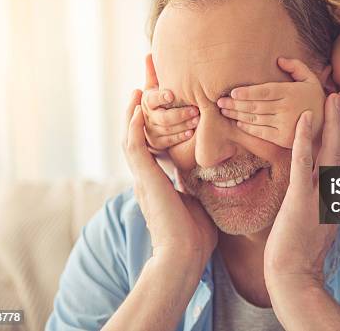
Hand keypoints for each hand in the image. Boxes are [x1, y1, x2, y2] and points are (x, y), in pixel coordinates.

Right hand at [123, 88, 216, 270]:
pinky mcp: (145, 180)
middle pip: (138, 134)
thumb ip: (195, 186)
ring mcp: (143, 178)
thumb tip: (208, 178)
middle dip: (141, 109)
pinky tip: (137, 108)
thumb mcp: (197, 202)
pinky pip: (134, 147)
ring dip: (134, 111)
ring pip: (131, 137)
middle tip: (143, 82)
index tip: (160, 102)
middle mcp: (146, 176)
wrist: (184, 256)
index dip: (152, 123)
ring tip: (138, 87)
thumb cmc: (195, 236)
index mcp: (157, 181)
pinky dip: (133, 127)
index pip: (153, 143)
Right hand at [141, 54, 199, 153]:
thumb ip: (153, 73)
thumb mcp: (154, 87)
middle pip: (162, 117)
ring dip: (183, 125)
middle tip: (195, 109)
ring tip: (198, 120)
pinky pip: (169, 141)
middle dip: (179, 114)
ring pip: (167, 129)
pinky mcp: (157, 143)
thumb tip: (149, 53)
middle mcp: (147, 116)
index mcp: (146, 101)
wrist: (152, 123)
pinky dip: (180, 136)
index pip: (152, 99)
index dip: (161, 97)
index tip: (172, 95)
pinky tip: (191, 132)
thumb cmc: (158, 100)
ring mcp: (151, 131)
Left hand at [216, 57, 324, 147]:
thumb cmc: (315, 100)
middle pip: (256, 106)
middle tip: (219, 101)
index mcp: (291, 93)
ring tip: (224, 111)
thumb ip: (296, 67)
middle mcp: (286, 109)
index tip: (233, 92)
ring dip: (237, 115)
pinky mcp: (283, 138)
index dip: (247, 92)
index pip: (265, 92)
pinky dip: (248, 128)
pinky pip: (261, 132)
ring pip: (256, 119)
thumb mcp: (311, 79)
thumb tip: (278, 60)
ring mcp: (284, 125)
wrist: (327, 126)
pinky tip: (238, 123)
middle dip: (235, 104)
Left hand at [264, 92, 339, 290]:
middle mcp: (335, 194)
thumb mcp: (323, 222)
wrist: (292, 274)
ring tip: (333, 99)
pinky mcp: (301, 199)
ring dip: (332, 123)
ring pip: (330, 152)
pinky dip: (303, 140)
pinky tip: (304, 119)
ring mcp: (319, 195)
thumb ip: (329, 201)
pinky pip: (303, 164)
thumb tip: (330, 187)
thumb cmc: (302, 251)